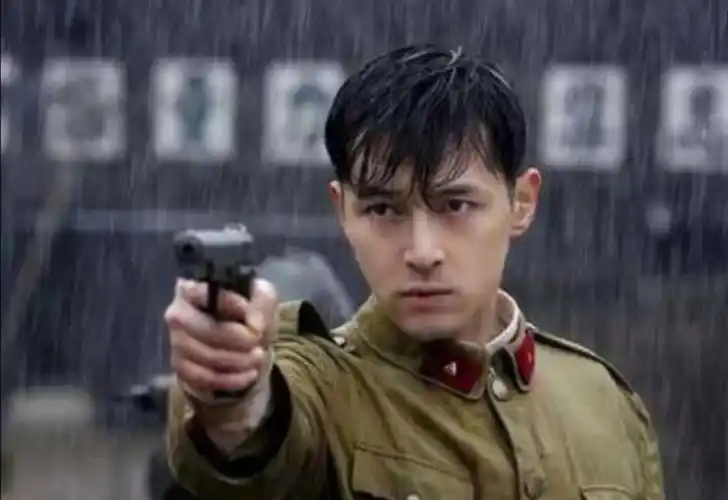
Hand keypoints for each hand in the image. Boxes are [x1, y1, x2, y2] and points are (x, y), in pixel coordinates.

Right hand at [164, 278, 278, 400]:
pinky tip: (249, 374)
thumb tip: (253, 324)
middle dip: (236, 338)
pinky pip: (204, 378)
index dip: (230, 303)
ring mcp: (176, 343)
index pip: (202, 293)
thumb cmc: (247, 314)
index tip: (254, 316)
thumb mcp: (260, 296)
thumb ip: (260, 302)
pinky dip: (231, 379)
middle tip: (257, 340)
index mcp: (192, 289)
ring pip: (206, 356)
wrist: (241, 344)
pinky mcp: (181, 368)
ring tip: (258, 356)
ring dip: (237, 360)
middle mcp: (177, 315)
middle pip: (204, 330)